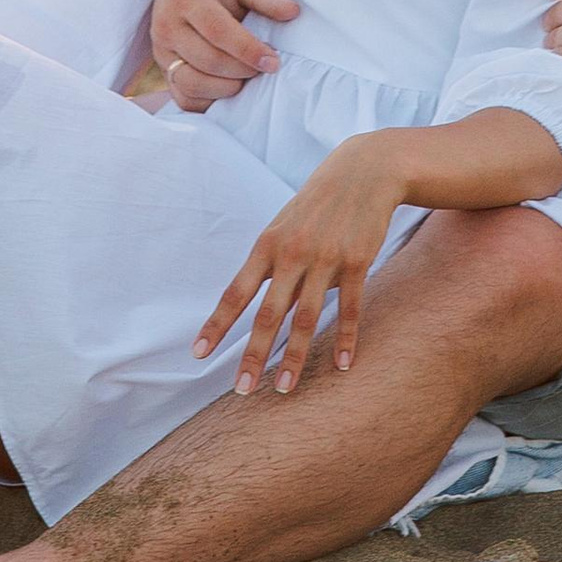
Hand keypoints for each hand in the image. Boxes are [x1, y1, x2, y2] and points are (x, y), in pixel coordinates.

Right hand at [150, 0, 299, 113]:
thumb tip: (293, 12)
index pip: (218, 31)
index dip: (247, 50)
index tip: (273, 61)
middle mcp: (167, 25)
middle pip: (208, 61)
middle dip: (243, 71)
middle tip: (266, 67)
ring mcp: (161, 51)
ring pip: (193, 84)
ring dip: (227, 88)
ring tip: (247, 75)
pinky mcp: (163, 70)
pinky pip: (184, 98)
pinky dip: (209, 101)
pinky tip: (229, 87)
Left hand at [192, 134, 404, 394]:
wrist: (362, 172)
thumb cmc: (316, 204)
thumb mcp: (284, 226)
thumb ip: (271, 265)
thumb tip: (260, 307)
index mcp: (267, 244)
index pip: (236, 292)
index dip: (217, 324)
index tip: (198, 354)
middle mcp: (292, 253)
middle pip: (268, 312)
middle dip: (253, 353)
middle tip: (241, 389)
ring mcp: (325, 258)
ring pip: (306, 316)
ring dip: (294, 355)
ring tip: (285, 388)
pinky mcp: (356, 261)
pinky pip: (349, 307)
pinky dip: (344, 338)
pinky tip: (341, 364)